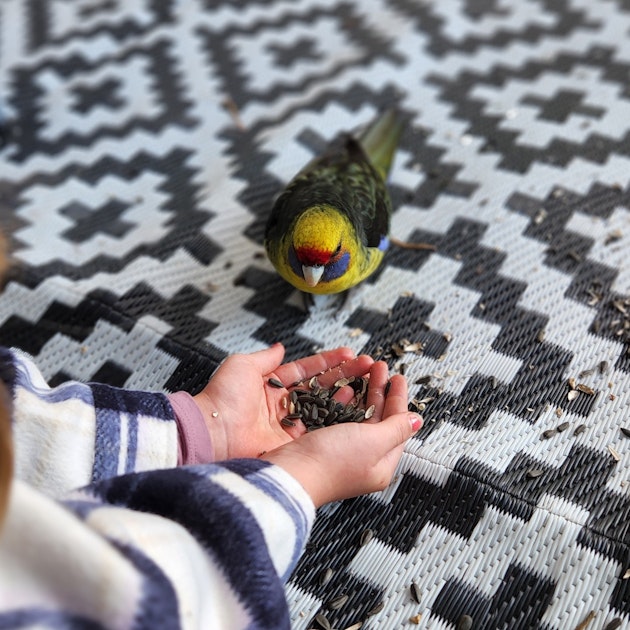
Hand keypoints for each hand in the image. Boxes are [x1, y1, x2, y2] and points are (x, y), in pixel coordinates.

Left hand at [193, 343, 374, 460]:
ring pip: (324, 407)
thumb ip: (265, 357)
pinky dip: (338, 417)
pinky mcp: (292, 444)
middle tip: (367, 366)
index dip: (327, 362)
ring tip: (367, 381)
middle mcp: (282, 406)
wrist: (212, 433)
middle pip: (320, 388)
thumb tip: (280, 348)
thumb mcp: (242, 366)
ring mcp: (288, 426)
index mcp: (269, 387)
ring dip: (346, 393)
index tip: (349, 354)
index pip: (305, 371)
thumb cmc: (222, 398)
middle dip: (344, 376)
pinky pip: (320, 428)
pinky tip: (354, 404)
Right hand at [262, 368, 421, 507]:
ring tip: (363, 371)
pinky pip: (337, 418)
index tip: (398, 377)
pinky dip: (342, 401)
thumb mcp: (373, 441)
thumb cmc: (333, 461)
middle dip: (380, 390)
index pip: (397, 426)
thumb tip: (417, 421)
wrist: (289, 475)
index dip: (398, 399)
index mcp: (381, 464)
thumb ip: (396, 428)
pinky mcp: (320, 444)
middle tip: (379, 367)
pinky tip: (343, 388)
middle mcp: (362, 460)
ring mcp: (340, 452)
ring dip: (362, 392)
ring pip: (357, 416)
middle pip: (377, 419)